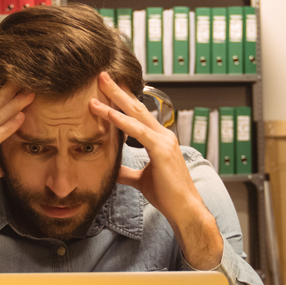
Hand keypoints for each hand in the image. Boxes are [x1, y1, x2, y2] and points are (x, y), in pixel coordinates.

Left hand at [88, 72, 223, 270]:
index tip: (106, 89)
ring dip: (116, 98)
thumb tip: (112, 168)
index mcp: (160, 139)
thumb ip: (127, 171)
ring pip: (136, 113)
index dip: (122, 101)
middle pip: (137, 106)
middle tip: (102, 75)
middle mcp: (163, 135)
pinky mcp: (161, 150)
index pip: (138, 115)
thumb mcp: (141, 178)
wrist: (184, 209)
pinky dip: (121, 121)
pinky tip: (108, 113)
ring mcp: (164, 140)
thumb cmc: (167, 194)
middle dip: (118, 90)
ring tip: (101, 85)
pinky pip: (138, 131)